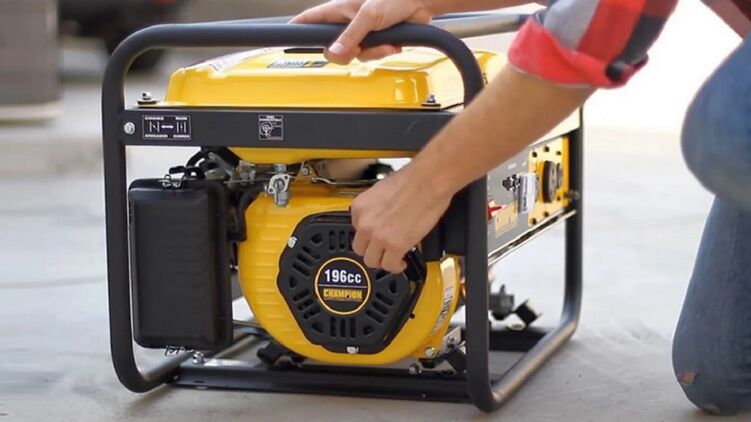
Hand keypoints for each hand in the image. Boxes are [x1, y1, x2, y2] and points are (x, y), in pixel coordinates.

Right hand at [290, 0, 434, 63]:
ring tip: (385, 42)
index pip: (309, 20)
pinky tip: (392, 43)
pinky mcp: (375, 41)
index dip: (297, 29)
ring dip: (372, 52)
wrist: (420, 3)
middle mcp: (347, 22)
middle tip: (358, 48)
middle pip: (332, 48)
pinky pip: (371, 56)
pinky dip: (382, 52)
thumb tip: (333, 53)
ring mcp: (361, 33)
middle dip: (347, 53)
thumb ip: (350, 36)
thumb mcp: (369, 17)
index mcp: (338, 10)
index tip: (288, 38)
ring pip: (354, 55)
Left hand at [350, 165, 450, 272]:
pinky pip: (390, 265)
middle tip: (383, 249)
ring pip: (371, 260)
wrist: (428, 180)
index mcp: (360, 207)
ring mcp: (378, 236)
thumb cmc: (413, 180)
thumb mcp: (382, 191)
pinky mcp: (395, 246)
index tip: (377, 236)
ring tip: (392, 257)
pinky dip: (396, 266)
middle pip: (360, 248)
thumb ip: (376, 208)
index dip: (369, 234)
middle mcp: (365, 223)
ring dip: (382, 260)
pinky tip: (401, 262)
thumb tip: (381, 217)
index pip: (356, 229)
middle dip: (372, 250)